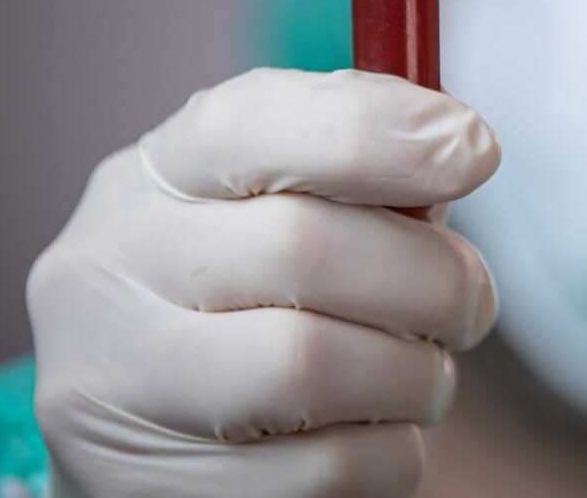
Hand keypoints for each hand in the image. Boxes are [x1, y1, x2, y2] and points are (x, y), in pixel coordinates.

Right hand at [27, 68, 500, 497]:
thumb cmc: (246, 293)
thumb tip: (456, 148)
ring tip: (425, 374)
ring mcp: (118, 386)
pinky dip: (389, 452)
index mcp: (151, 175)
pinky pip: (324, 468)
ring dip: (415, 374)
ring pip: (311, 367)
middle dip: (430, 276)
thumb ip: (356, 170)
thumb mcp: (271, 205)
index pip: (248, 124)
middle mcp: (109, 269)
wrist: (146, 429)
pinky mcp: (152, 485)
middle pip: (303, 248)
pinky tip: (378, 432)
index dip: (377, 129)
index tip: (477, 151)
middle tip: (471, 302)